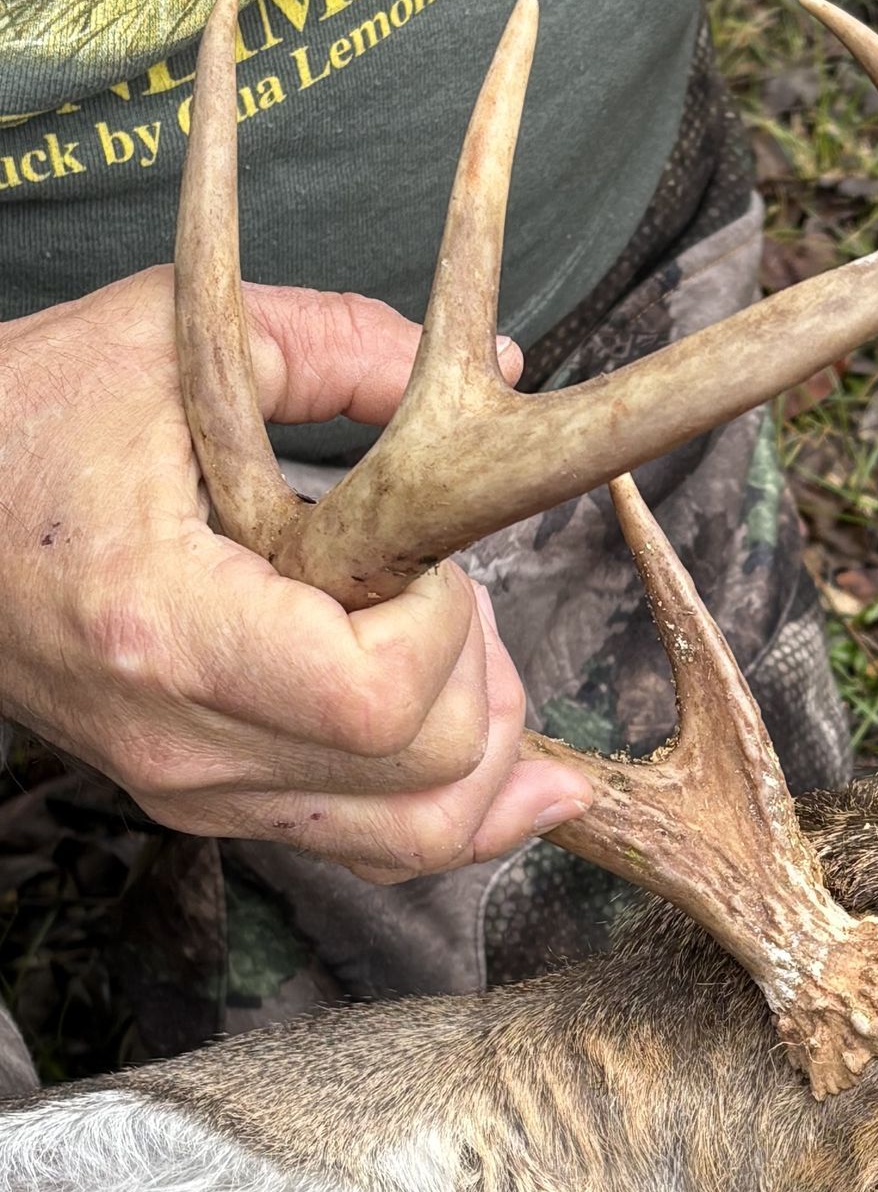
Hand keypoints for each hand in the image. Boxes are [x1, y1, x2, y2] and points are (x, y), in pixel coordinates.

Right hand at [0, 271, 592, 880]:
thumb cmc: (19, 420)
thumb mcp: (166, 343)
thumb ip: (338, 348)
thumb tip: (496, 376)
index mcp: (166, 626)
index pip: (376, 697)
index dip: (442, 628)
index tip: (422, 555)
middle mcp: (181, 740)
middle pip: (421, 773)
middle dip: (481, 678)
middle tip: (449, 589)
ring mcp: (191, 790)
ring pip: (414, 839)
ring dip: (491, 760)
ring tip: (494, 668)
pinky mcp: (204, 802)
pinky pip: (367, 848)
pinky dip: (453, 813)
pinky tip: (514, 778)